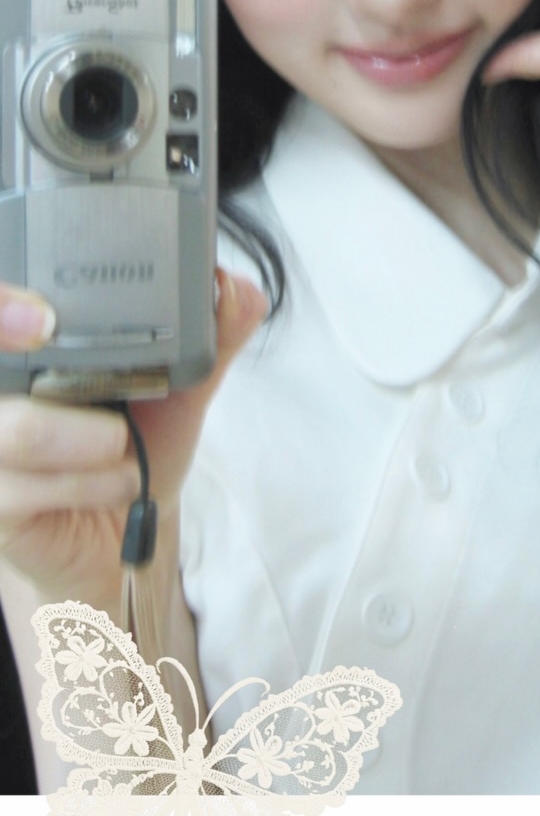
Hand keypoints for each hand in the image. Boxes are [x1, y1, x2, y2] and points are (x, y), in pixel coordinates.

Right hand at [0, 271, 266, 609]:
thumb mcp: (182, 386)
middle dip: (10, 340)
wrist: (128, 525)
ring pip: (13, 430)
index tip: (44, 316)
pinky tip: (119, 481)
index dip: (7, 305)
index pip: (6, 310)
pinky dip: (89, 483)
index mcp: (35, 346)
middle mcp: (4, 385)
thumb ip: (213, 336)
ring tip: (122, 443)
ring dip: (85, 439)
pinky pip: (24, 487)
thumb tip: (240, 290)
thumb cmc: (141, 442)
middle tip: (61, 350)